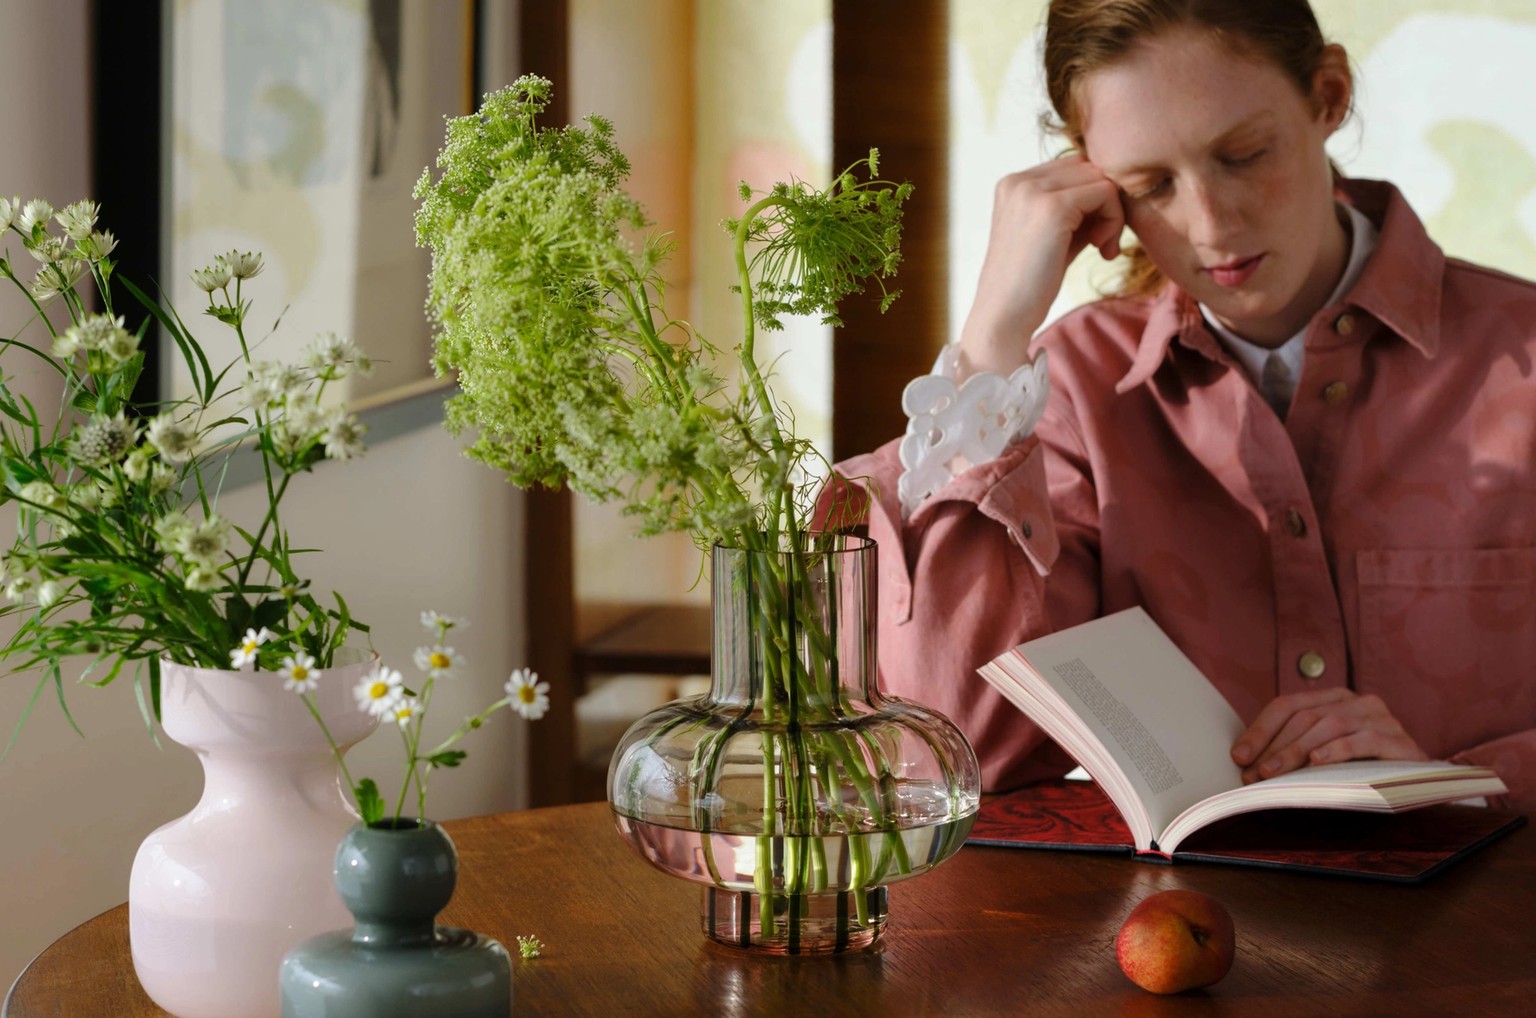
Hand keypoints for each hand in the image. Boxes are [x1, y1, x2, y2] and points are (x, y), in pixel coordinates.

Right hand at [958, 154, 1124, 378]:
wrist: (1003, 318)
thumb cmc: (1029, 285)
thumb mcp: (1050, 235)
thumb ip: (1073, 208)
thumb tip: (1113, 188)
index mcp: (1012, 184)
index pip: (1072, 167)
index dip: (1092, 198)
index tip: (1092, 236)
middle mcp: (1018, 180)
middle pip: (1089, 167)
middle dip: (1106, 203)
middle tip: (1102, 243)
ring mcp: (1032, 191)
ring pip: (1101, 177)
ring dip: (1113, 212)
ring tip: (1102, 247)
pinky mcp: (1052, 207)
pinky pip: (1106, 193)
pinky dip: (1114, 221)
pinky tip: (1102, 250)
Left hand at [1230, 688, 1428, 783]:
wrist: (1419, 786)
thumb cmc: (1361, 771)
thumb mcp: (1322, 756)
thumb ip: (1292, 749)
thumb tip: (1244, 762)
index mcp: (1333, 699)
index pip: (1287, 705)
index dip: (1259, 730)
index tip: (1238, 756)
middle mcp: (1356, 701)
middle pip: (1305, 716)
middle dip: (1273, 746)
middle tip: (1252, 773)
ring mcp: (1380, 717)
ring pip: (1329, 725)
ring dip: (1296, 751)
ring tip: (1273, 773)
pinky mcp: (1400, 739)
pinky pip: (1364, 739)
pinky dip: (1337, 750)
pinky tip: (1317, 762)